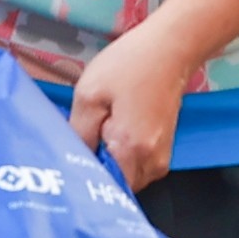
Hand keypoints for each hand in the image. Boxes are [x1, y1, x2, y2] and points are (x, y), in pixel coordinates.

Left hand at [65, 0, 238, 192]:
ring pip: (124, 177)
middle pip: (114, 187)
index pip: (100, 188)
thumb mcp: (89, 95)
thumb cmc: (131, 65)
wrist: (171, 49)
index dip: (81, 179)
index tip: (66, 164)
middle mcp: (151, 164)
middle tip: (78, 147)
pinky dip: (120, 156)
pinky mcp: (163, 151)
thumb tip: (73, 160)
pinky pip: (135, 166)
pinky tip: (109, 132)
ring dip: (107, 163)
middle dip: (95, 172)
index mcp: (131, 150)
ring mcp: (161, 160)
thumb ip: (78, 134)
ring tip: (94, 136)